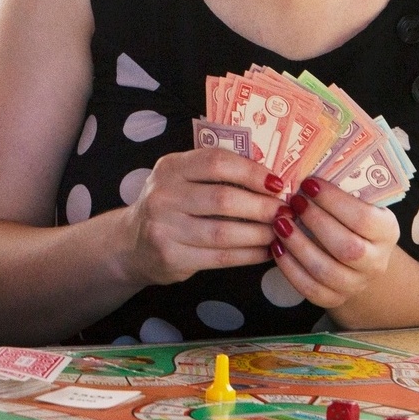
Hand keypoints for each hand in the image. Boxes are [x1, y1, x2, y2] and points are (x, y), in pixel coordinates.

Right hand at [117, 148, 284, 286]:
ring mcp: (164, 228)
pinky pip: (220, 258)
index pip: (216, 162)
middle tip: (286, 211)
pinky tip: (265, 251)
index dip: (251, 172)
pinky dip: (249, 255)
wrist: (132, 243)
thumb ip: (215, 173)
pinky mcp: (171, 257)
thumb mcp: (182, 178)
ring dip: (260, 233)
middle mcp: (163, 195)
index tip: (277, 183)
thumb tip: (271, 176)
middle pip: (223, 199)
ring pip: (224, 233)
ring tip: (280, 232)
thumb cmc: (171, 205)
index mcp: (170, 167)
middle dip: (262, 206)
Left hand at [268, 177, 401, 308]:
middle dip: (315, 222)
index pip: (364, 218)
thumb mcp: (357, 202)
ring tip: (280, 223)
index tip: (308, 183)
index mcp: (387, 231)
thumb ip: (341, 189)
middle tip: (292, 202)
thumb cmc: (350, 220)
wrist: (360, 261)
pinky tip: (276, 247)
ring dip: (298, 245)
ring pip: (326, 271)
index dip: (334, 201)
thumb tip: (306, 163)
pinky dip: (290, 269)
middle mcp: (376, 261)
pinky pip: (311, 290)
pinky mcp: (334, 298)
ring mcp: (356, 284)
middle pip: (347, 248)